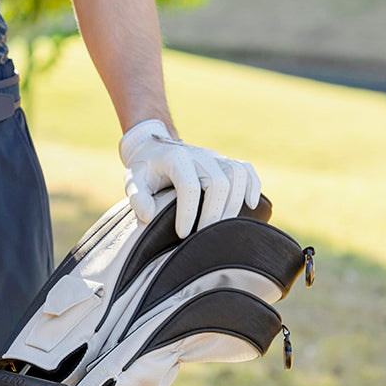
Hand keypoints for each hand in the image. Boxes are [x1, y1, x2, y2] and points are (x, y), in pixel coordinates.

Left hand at [119, 118, 261, 237]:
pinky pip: (247, 170)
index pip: (188, 185)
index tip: (181, 234)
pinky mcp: (225, 162)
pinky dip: (252, 187)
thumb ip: (137, 197)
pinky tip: (251, 206)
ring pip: (237, 176)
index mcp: (177, 158)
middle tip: (202, 237)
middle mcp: (200, 155)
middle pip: (219, 182)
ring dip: (233, 205)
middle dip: (213, 214)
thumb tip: (149, 217)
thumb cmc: (145, 170)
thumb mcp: (133, 180)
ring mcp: (216, 158)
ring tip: (222, 229)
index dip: (188, 212)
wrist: (155, 148)